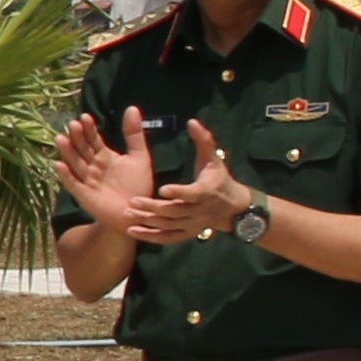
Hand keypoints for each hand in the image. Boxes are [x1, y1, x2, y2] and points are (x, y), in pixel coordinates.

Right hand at [52, 107, 160, 236]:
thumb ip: (134, 134)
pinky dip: (66, 175)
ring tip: (60, 139)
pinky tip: (59, 165)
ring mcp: (87, 180)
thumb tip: (132, 108)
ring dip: (67, 152)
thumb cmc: (138, 186)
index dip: (89, 129)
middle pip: (82, 149)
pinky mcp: (84, 195)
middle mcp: (93, 167)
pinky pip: (73, 184)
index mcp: (105, 157)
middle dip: (77, 137)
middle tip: (72, 124)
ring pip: (75, 163)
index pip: (94, 140)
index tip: (85, 117)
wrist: (138, 213)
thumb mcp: (140, 157)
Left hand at [126, 116, 248, 244]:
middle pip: (175, 211)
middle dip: (154, 207)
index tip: (162, 189)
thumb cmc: (218, 178)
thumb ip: (203, 140)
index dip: (179, 193)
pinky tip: (132, 231)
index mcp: (207, 191)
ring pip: (169, 225)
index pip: (193, 194)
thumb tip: (192, 121)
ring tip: (128, 214)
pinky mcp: (187, 234)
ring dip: (148, 221)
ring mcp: (194, 225)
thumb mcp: (213, 159)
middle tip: (133, 201)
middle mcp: (200, 210)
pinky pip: (168, 238)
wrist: (232, 207)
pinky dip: (151, 236)